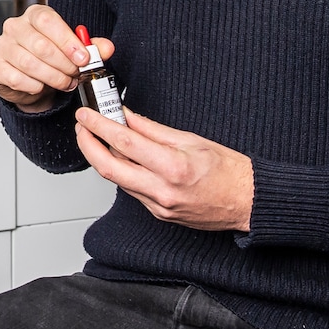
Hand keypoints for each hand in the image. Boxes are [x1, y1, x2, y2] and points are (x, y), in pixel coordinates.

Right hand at [0, 5, 108, 113]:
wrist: (27, 81)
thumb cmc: (48, 60)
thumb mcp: (73, 52)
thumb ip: (91, 48)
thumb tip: (107, 48)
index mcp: (35, 15)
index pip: (48, 21)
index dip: (67, 41)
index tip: (83, 58)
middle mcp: (15, 26)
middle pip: (40, 45)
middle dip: (63, 64)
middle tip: (75, 74)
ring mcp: (1, 45)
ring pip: (29, 63)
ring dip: (52, 77)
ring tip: (64, 82)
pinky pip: (14, 77)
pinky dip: (33, 86)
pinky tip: (41, 86)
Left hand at [74, 107, 254, 232]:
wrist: (247, 202)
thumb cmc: (229, 171)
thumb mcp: (191, 140)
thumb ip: (154, 130)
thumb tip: (127, 117)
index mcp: (173, 167)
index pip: (124, 143)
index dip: (99, 126)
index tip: (86, 115)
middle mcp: (162, 190)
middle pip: (108, 167)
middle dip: (88, 145)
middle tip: (81, 127)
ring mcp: (158, 206)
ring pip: (117, 180)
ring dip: (102, 158)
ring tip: (98, 137)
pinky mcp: (158, 214)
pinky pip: (131, 190)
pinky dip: (122, 172)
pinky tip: (121, 158)